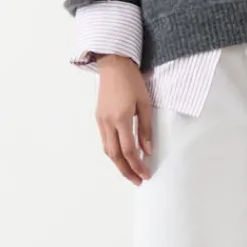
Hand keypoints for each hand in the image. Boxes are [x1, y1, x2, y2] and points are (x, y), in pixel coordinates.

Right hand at [93, 54, 152, 184]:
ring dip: (118, 164)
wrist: (113, 65)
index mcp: (121, 118)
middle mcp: (108, 122)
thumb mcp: (145, 104)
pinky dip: (113, 153)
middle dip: (126, 171)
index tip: (146, 175)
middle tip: (138, 181)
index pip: (129, 150)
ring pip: (107, 150)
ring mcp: (101, 121)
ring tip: (130, 173)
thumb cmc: (131, 81)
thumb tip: (148, 150)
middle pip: (115, 155)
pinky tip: (122, 157)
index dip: (138, 165)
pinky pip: (105, 141)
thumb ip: (146, 129)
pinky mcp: (99, 118)